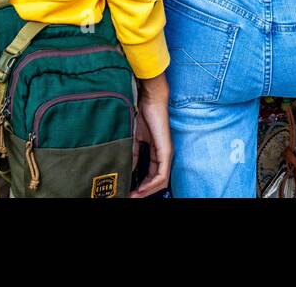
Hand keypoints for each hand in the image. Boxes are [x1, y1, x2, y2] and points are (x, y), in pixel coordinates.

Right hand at [130, 75, 171, 197]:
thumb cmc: (142, 115)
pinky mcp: (166, 151)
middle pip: (157, 181)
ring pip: (160, 180)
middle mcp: (164, 155)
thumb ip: (133, 155)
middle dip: (143, 191)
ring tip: (133, 195)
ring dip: (147, 190)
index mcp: (157, 152)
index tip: (128, 190)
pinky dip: (151, 184)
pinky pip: (162, 174)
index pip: (151, 175)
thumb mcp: (134, 139)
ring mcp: (167, 153)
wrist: (149, 100)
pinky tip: (141, 188)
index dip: (141, 186)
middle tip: (129, 196)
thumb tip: (128, 170)